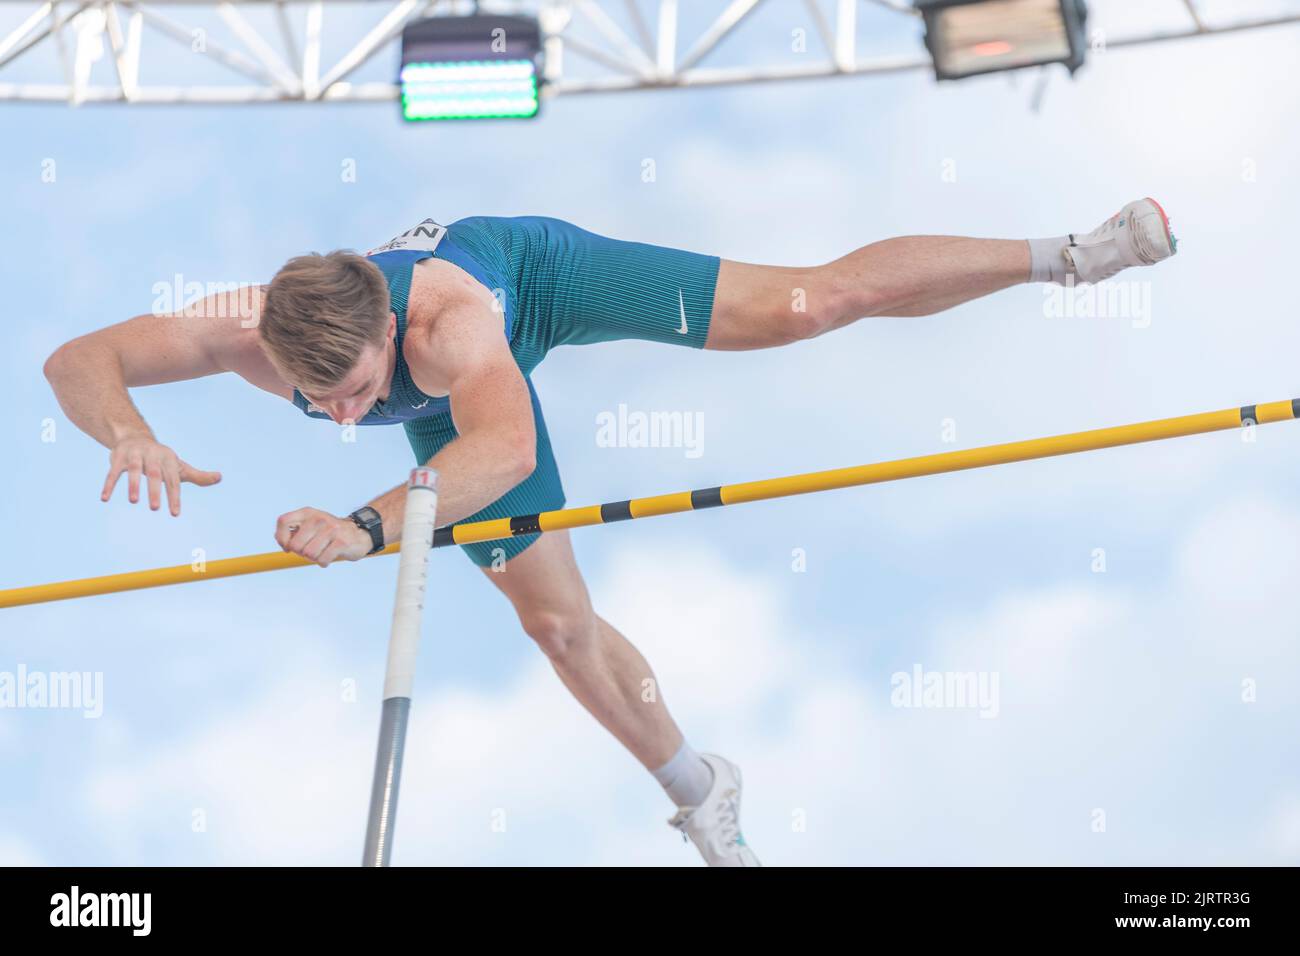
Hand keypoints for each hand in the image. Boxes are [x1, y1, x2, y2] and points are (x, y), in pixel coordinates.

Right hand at [102, 435, 221, 515]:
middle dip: (156, 491)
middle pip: (155, 474)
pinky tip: (105, 498)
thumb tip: (220, 477)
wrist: (135, 437)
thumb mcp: (179, 466)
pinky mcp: (118, 457)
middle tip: (156, 509)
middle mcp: (152, 454)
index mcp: (169, 459)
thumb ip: (198, 475)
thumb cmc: (161, 458)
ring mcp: (134, 454)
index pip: (173, 480)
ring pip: (134, 469)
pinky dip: (109, 484)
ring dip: (134, 484)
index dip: (174, 496)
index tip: (175, 513)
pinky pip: (112, 472)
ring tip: (134, 501)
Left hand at [275, 508, 372, 566]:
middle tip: (311, 550)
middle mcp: (318, 518)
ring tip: (323, 552)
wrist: (360, 533)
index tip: (288, 547)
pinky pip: (322, 560)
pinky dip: (324, 562)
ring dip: (314, 558)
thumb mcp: (311, 525)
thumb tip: (279, 538)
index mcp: (308, 513)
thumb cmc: (331, 532)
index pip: (283, 521)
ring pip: (308, 554)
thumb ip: (294, 530)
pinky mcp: (341, 541)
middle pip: (295, 545)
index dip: (281, 538)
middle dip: (301, 553)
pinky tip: (330, 556)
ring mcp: (331, 529)